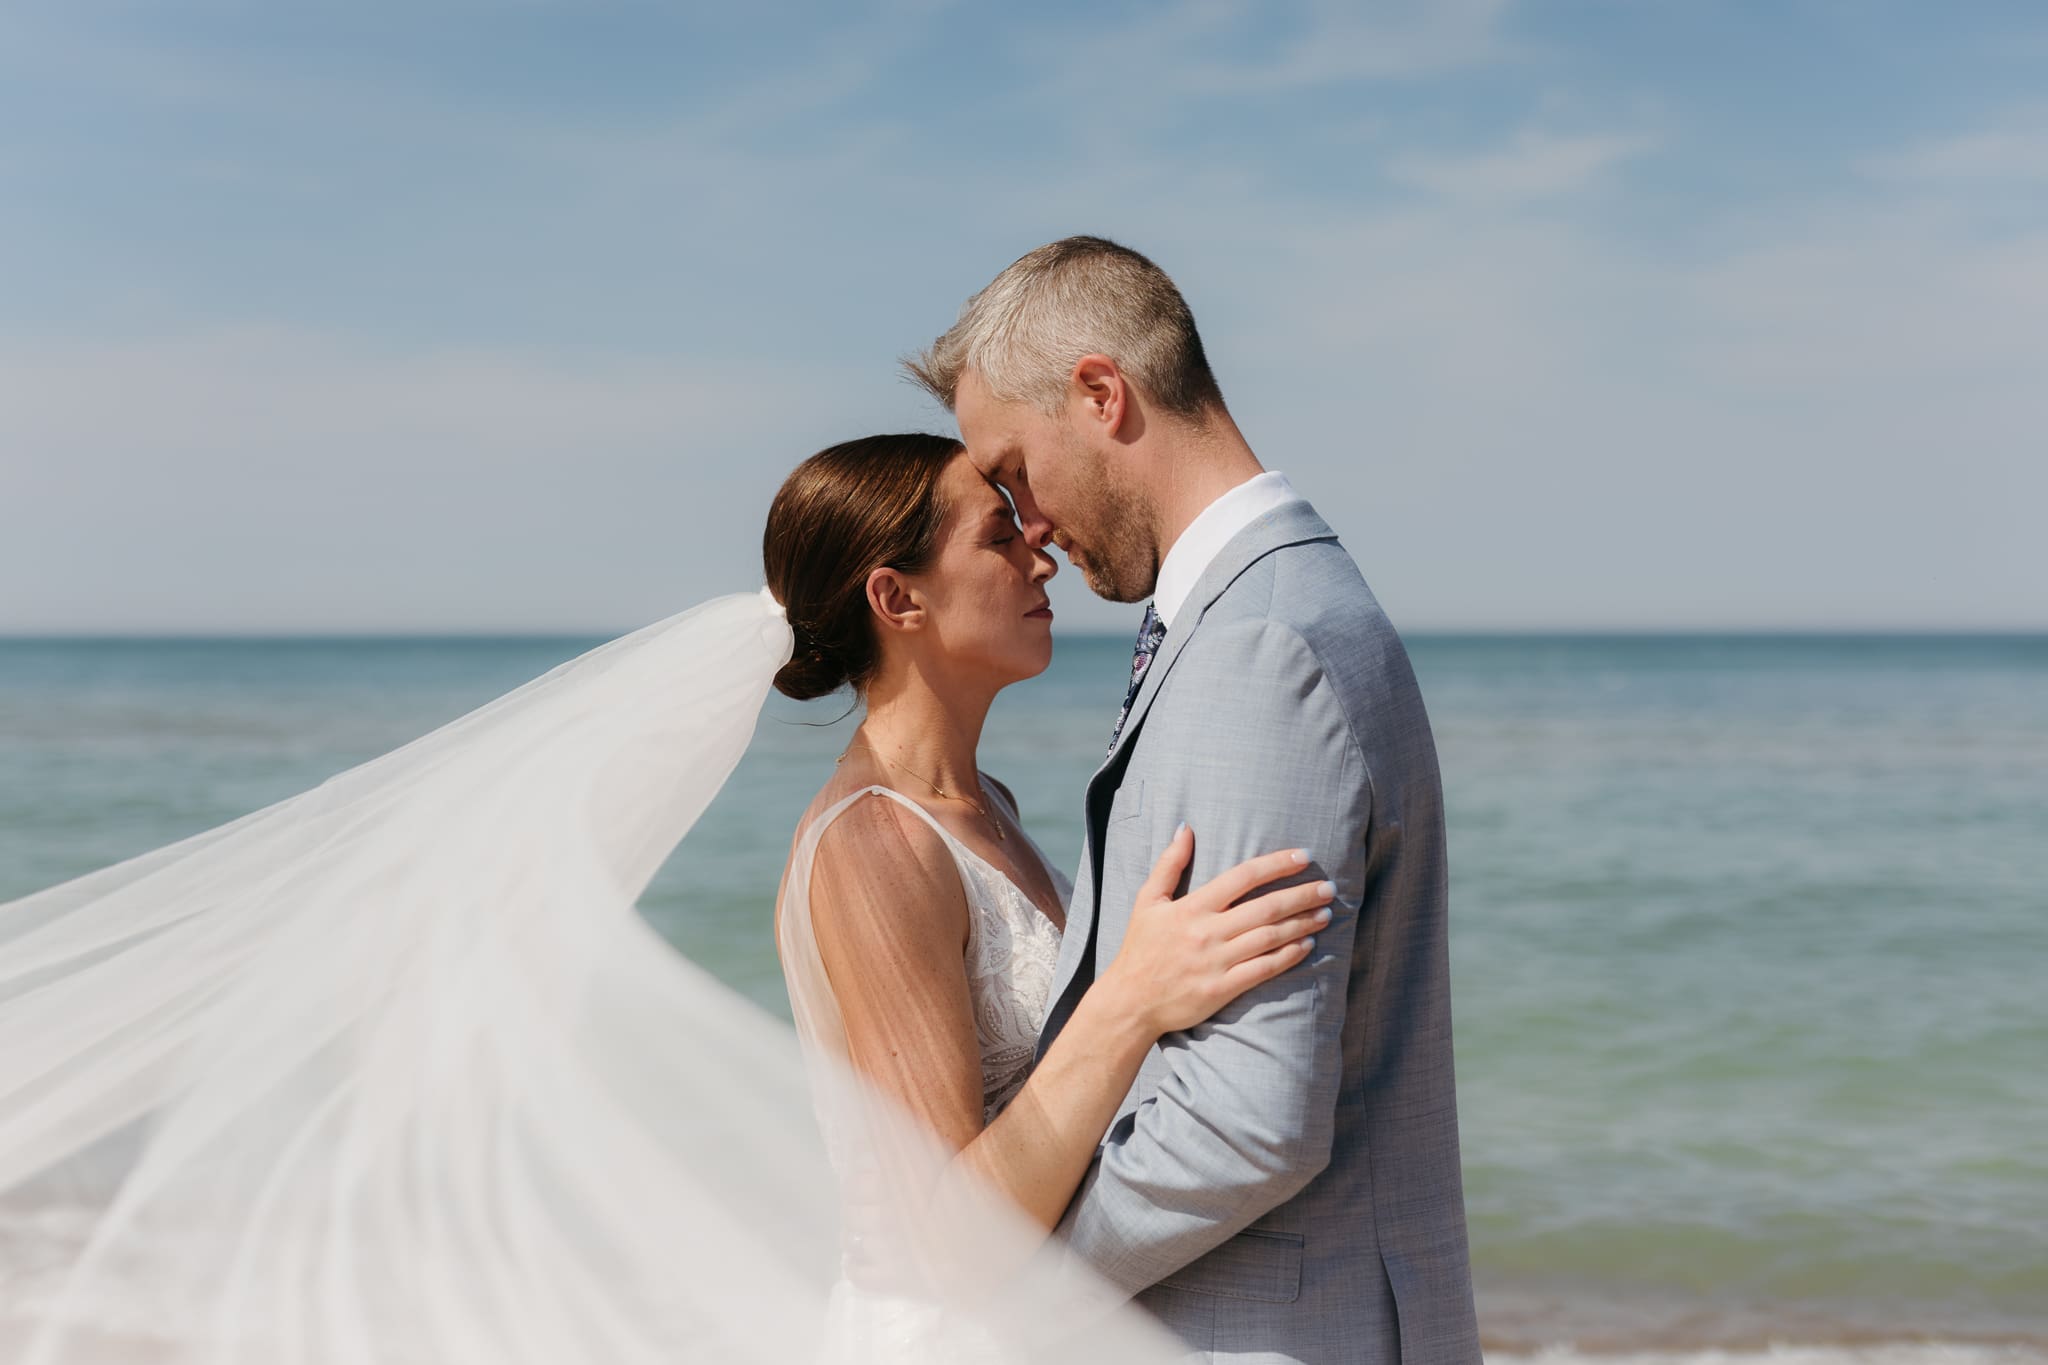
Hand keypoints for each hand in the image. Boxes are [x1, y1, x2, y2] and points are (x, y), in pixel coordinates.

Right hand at [1101, 824, 1332, 1037]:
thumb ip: (1169, 864)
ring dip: (1302, 923)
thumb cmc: (1140, 949)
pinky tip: (1307, 945)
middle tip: (1327, 887)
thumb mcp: (1147, 901)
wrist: (1130, 1002)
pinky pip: (1264, 969)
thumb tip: (1186, 827)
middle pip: (1265, 907)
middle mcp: (1207, 932)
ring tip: (1325, 913)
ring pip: (1270, 937)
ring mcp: (1216, 961)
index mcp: (1192, 907)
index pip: (1242, 877)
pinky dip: (1289, 956)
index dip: (1276, 864)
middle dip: (1301, 895)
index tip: (1303, 856)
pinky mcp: (1222, 988)